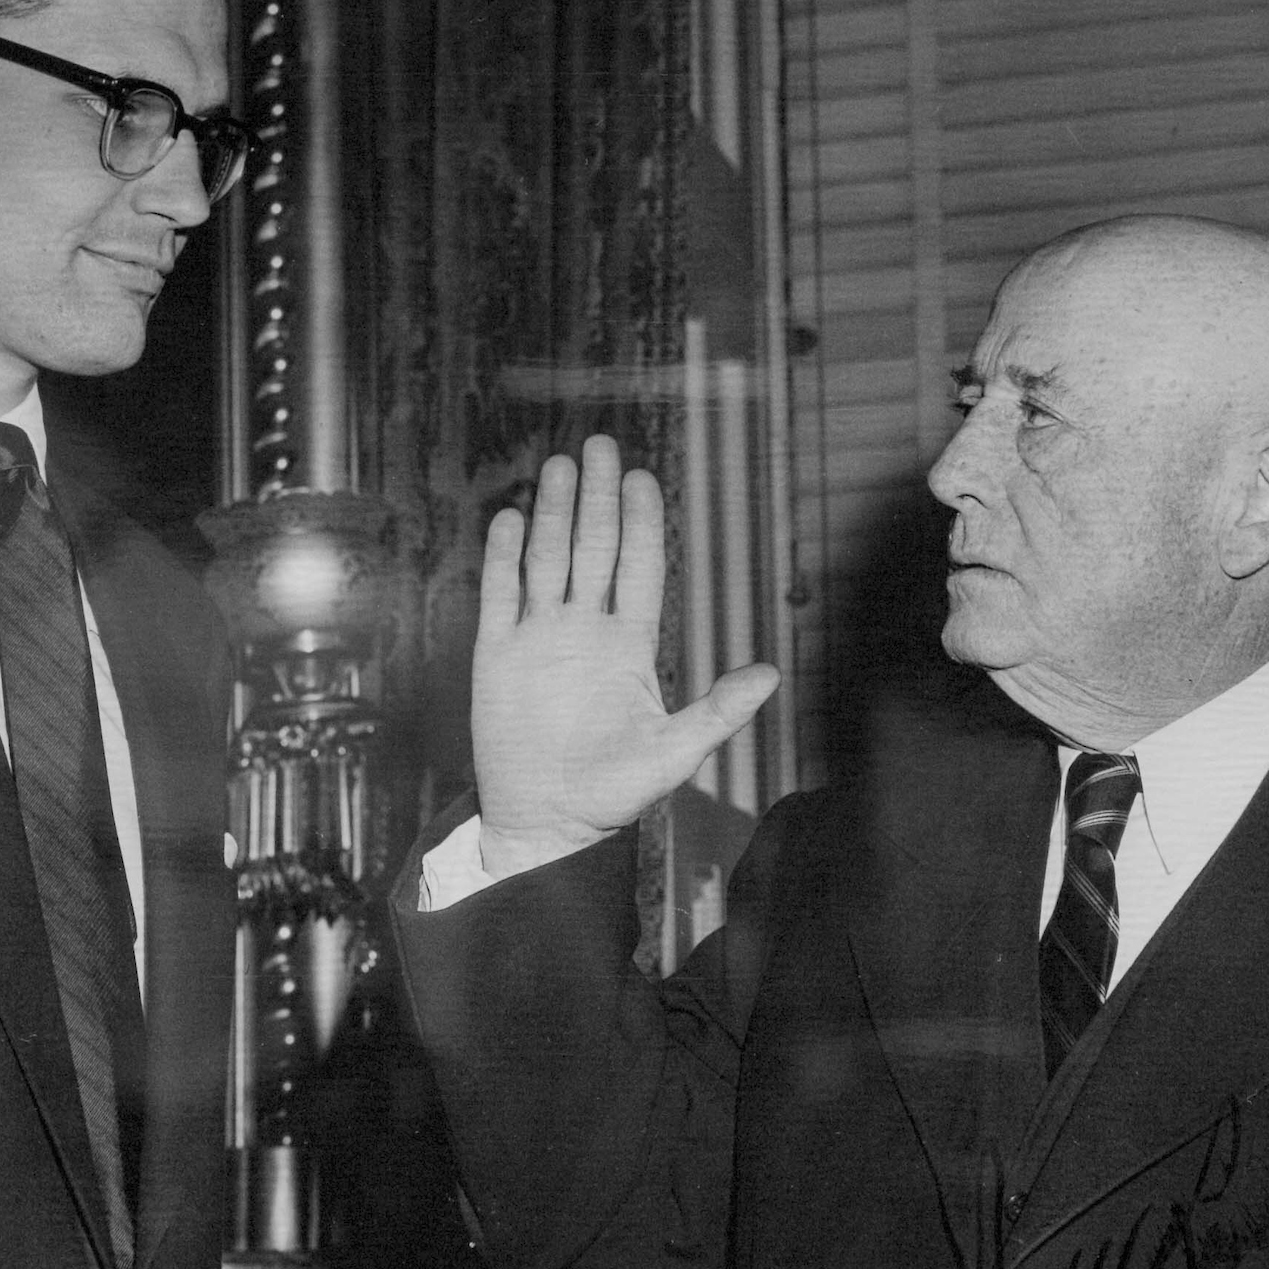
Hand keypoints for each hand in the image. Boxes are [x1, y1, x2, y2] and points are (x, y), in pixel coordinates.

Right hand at [471, 435, 779, 879]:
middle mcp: (585, 631)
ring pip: (546, 560)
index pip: (639, 567)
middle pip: (592, 548)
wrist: (548, 823)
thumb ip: (718, 712)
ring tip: (558, 466)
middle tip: (599, 445)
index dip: (641, 522)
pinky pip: (499, 595)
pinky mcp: (497, 656)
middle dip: (596, 498)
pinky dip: (502, 557)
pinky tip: (508, 518)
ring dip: (551, 514)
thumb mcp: (674, 752)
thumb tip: (771, 676)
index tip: (642, 478)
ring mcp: (539, 638)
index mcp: (630, 645)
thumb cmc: (615, 795)